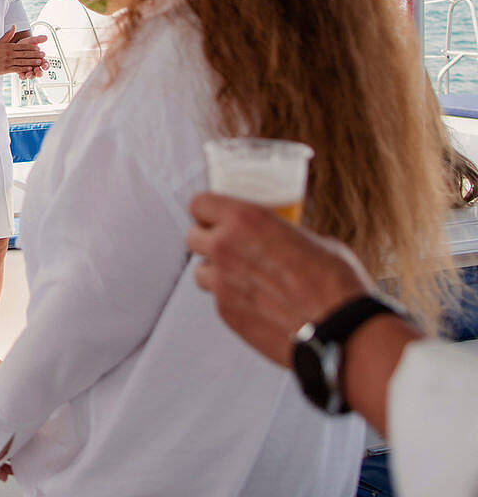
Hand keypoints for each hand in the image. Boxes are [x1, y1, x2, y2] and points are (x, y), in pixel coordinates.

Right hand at [0, 27, 47, 78]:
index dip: (32, 47)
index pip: (23, 46)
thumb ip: (8, 35)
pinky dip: (24, 68)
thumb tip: (14, 26)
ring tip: (39, 62)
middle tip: (43, 55)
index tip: (39, 48)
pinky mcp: (6, 69)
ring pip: (22, 61)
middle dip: (35, 54)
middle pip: (24, 54)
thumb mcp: (0, 42)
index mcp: (9, 47)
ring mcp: (8, 62)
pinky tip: (30, 68)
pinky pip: (17, 69)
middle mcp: (9, 54)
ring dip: (32, 62)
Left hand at [186, 192, 372, 366]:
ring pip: (201, 271)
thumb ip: (280, 235)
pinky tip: (258, 303)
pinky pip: (218, 299)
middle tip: (230, 247)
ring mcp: (221, 283)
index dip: (207, 211)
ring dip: (217, 272)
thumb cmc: (336, 283)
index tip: (216, 216)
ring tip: (246, 278)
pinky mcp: (226, 313)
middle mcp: (225, 248)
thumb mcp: (312, 239)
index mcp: (245, 220)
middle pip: (192, 237)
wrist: (342, 330)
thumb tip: (277, 239)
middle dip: (208, 240)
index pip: (199, 204)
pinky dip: (232, 299)